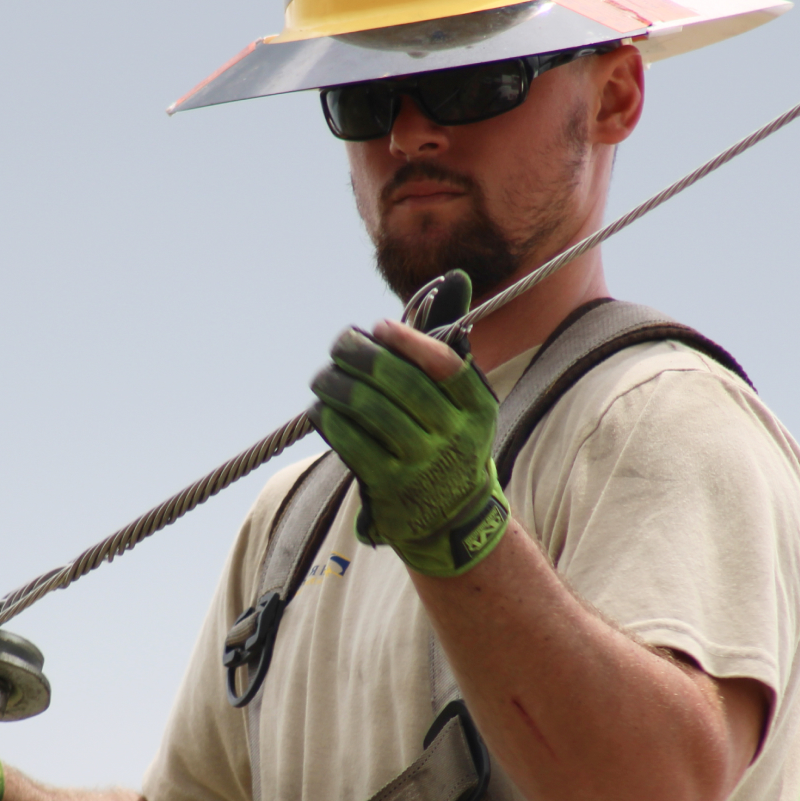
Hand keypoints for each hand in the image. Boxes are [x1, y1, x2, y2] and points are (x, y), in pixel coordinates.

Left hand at [308, 317, 508, 576]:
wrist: (452, 517)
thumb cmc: (448, 442)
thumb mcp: (466, 406)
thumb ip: (451, 353)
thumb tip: (454, 283)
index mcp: (477, 409)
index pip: (445, 365)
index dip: (408, 341)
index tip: (379, 326)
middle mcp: (455, 436)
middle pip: (401, 382)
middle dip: (362, 355)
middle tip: (340, 344)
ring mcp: (423, 463)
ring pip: (370, 408)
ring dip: (337, 384)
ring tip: (323, 376)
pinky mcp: (391, 485)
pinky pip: (352, 441)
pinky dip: (331, 419)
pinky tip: (322, 408)